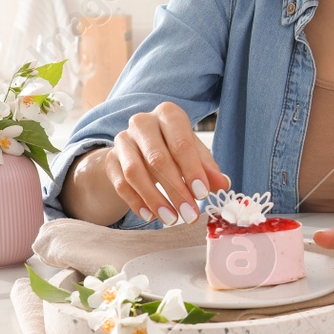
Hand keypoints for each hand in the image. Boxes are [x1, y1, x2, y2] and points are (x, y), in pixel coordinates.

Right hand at [101, 102, 229, 224]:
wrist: (139, 147)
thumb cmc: (173, 148)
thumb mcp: (194, 153)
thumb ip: (208, 168)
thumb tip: (223, 184)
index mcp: (168, 114)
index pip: (181, 143)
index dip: (192, 170)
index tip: (202, 195)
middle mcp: (142, 122)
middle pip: (157, 159)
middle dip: (176, 190)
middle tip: (190, 214)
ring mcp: (123, 140)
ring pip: (135, 172)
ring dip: (155, 199)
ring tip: (172, 219)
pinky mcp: (110, 159)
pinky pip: (121, 183)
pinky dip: (136, 202)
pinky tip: (151, 216)